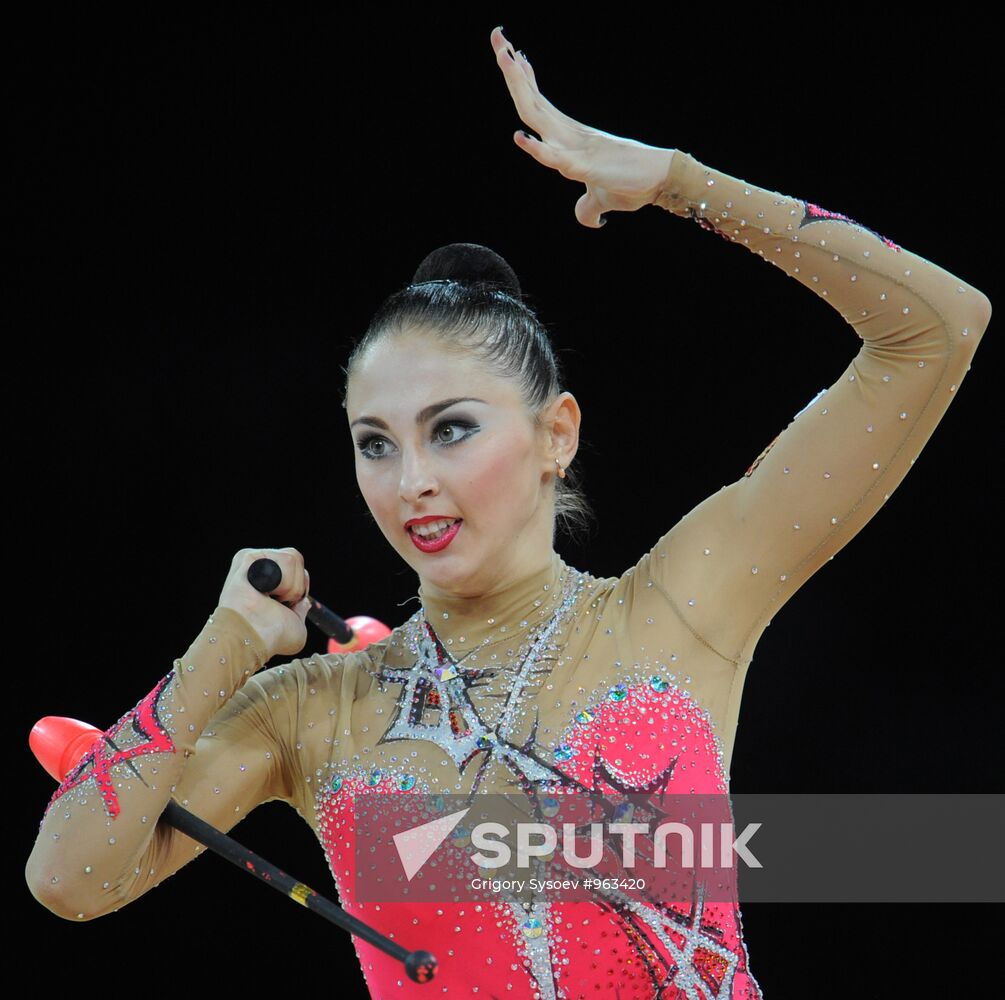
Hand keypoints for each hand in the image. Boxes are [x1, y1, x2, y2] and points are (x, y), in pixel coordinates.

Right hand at [217, 547, 310, 659]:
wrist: (252, 637)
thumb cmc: (270, 637)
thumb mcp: (296, 625)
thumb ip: (300, 610)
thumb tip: (303, 601)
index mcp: (267, 582)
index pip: (298, 570)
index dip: (300, 589)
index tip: (286, 607)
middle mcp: (258, 568)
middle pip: (297, 559)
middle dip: (296, 587)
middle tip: (276, 604)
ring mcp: (253, 561)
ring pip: (293, 559)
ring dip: (290, 587)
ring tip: (269, 600)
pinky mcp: (248, 557)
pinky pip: (286, 560)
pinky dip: (285, 582)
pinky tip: (265, 593)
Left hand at [490, 27, 674, 228]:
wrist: (660, 184)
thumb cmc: (631, 186)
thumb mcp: (601, 200)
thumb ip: (588, 208)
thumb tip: (589, 220)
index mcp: (568, 137)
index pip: (537, 105)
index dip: (521, 80)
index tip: (508, 52)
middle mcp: (569, 136)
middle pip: (530, 101)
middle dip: (511, 70)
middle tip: (496, 35)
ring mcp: (576, 148)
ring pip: (537, 117)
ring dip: (519, 88)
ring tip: (503, 58)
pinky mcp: (586, 168)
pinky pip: (558, 160)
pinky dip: (538, 151)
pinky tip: (521, 139)